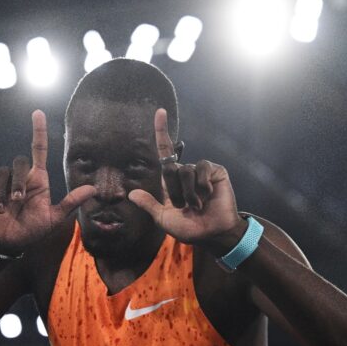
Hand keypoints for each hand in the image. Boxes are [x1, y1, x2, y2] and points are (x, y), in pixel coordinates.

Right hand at [0, 110, 95, 253]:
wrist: (8, 243)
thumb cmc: (32, 230)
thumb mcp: (54, 218)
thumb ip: (71, 203)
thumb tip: (94, 189)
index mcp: (38, 180)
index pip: (39, 150)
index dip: (39, 131)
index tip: (38, 112)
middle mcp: (21, 178)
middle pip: (19, 161)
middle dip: (19, 181)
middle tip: (18, 201)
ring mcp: (3, 183)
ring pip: (1, 173)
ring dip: (2, 193)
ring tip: (3, 211)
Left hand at [128, 109, 244, 249]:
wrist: (213, 234)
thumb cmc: (190, 228)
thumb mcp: (163, 219)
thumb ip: (149, 205)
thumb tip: (131, 193)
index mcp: (171, 182)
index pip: (164, 152)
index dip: (161, 132)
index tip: (160, 112)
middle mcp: (185, 172)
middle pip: (170, 169)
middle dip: (175, 192)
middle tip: (185, 207)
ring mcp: (201, 171)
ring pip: (186, 171)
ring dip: (190, 193)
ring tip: (198, 205)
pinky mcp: (215, 171)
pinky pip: (202, 168)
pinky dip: (202, 185)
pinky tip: (209, 195)